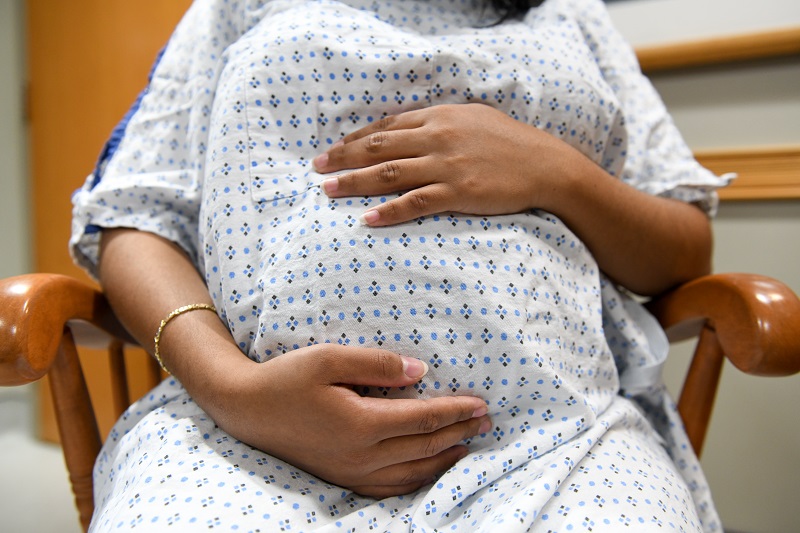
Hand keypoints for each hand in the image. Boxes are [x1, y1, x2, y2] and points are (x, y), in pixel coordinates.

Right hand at [212, 344, 489, 497]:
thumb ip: (377, 364)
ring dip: (444, 459)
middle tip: (487, 421)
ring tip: (468, 445)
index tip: (481, 403)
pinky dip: (418, 479)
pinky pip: (390, 487)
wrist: (246, 410)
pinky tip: (428, 470)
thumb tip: (420, 371)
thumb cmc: (286, 378)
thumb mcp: (329, 358)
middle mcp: (361, 454)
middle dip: (460, 433)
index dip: (455, 411)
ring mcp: (351, 471)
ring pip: (412, 472)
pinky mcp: (342, 478)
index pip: (423, 419)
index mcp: (361, 423)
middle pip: (425, 447)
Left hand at [313, 103, 576, 225]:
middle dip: (343, 157)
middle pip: (378, 146)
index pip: (387, 125)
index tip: (335, 149)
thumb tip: (411, 128)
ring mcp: (446, 165)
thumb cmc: (511, 142)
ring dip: (354, 182)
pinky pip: (415, 202)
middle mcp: (437, 136)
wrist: (546, 165)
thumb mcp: (473, 119)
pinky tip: (368, 219)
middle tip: (317, 167)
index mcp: (439, 116)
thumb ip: (440, 122)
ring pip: (389, 173)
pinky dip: (389, 211)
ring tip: (328, 190)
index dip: (356, 138)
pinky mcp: (458, 191)